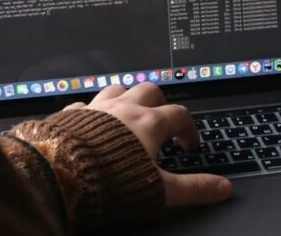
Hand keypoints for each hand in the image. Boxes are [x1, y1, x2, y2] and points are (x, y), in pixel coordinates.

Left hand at [64, 83, 232, 205]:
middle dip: (160, 103)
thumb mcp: (160, 191)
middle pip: (149, 91)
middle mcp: (124, 109)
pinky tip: (90, 123)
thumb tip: (223, 189)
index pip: (180, 115)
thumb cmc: (110, 182)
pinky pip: (84, 105)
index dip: (189, 129)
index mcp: (149, 123)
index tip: (188, 146)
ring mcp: (95, 109)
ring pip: (117, 89)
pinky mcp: (69, 116)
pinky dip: (92, 111)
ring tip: (129, 114)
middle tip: (162, 122)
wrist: (58, 177)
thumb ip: (193, 189)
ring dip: (126, 98)